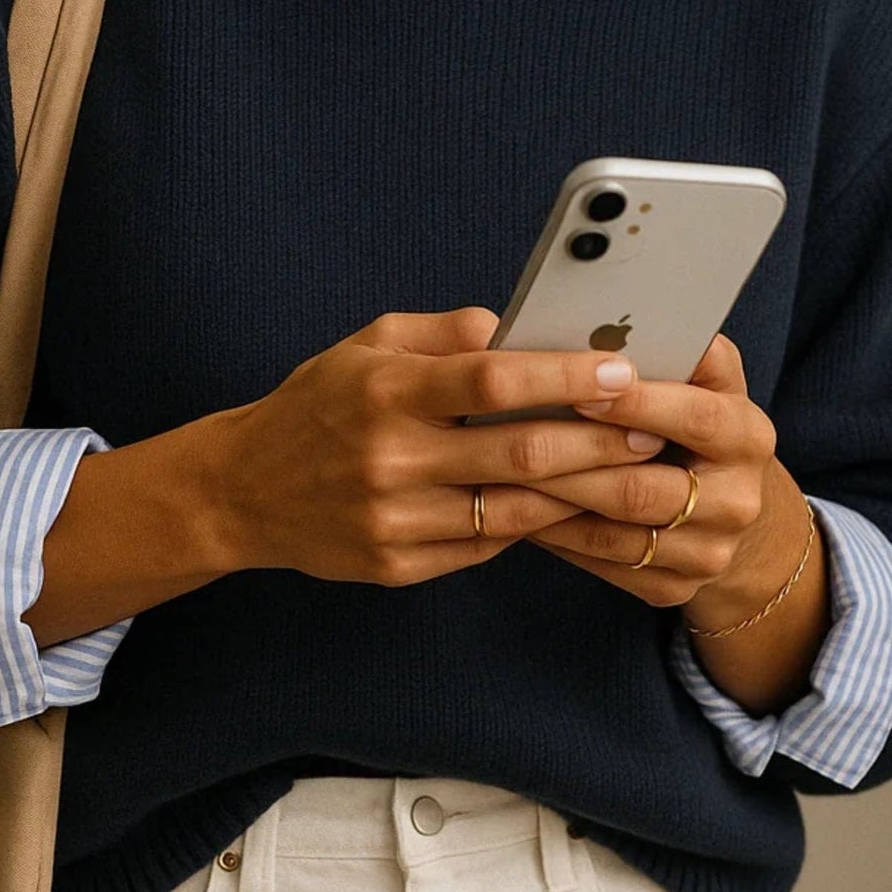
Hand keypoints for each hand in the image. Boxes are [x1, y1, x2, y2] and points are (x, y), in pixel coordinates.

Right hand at [207, 307, 662, 587]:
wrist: (242, 492)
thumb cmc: (318, 405)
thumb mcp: (368, 345)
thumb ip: (446, 333)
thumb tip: (521, 326)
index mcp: (387, 390)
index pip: (494, 380)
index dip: (566, 377)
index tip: (620, 370)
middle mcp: (391, 457)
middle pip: (521, 453)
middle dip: (598, 442)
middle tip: (649, 428)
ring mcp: (395, 519)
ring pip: (514, 511)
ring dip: (582, 493)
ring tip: (629, 472)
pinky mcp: (398, 565)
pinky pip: (486, 546)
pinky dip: (535, 526)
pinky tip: (571, 508)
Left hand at [522, 333, 797, 621]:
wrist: (736, 515)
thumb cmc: (701, 428)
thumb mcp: (708, 384)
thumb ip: (683, 352)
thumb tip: (634, 317)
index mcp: (747, 437)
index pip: (696, 418)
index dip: (638, 404)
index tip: (579, 388)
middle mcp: (737, 502)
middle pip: (642, 488)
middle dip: (574, 463)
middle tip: (511, 439)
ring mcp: (708, 554)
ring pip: (616, 535)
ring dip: (553, 506)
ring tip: (501, 476)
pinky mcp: (675, 590)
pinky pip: (605, 565)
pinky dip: (558, 538)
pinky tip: (518, 512)